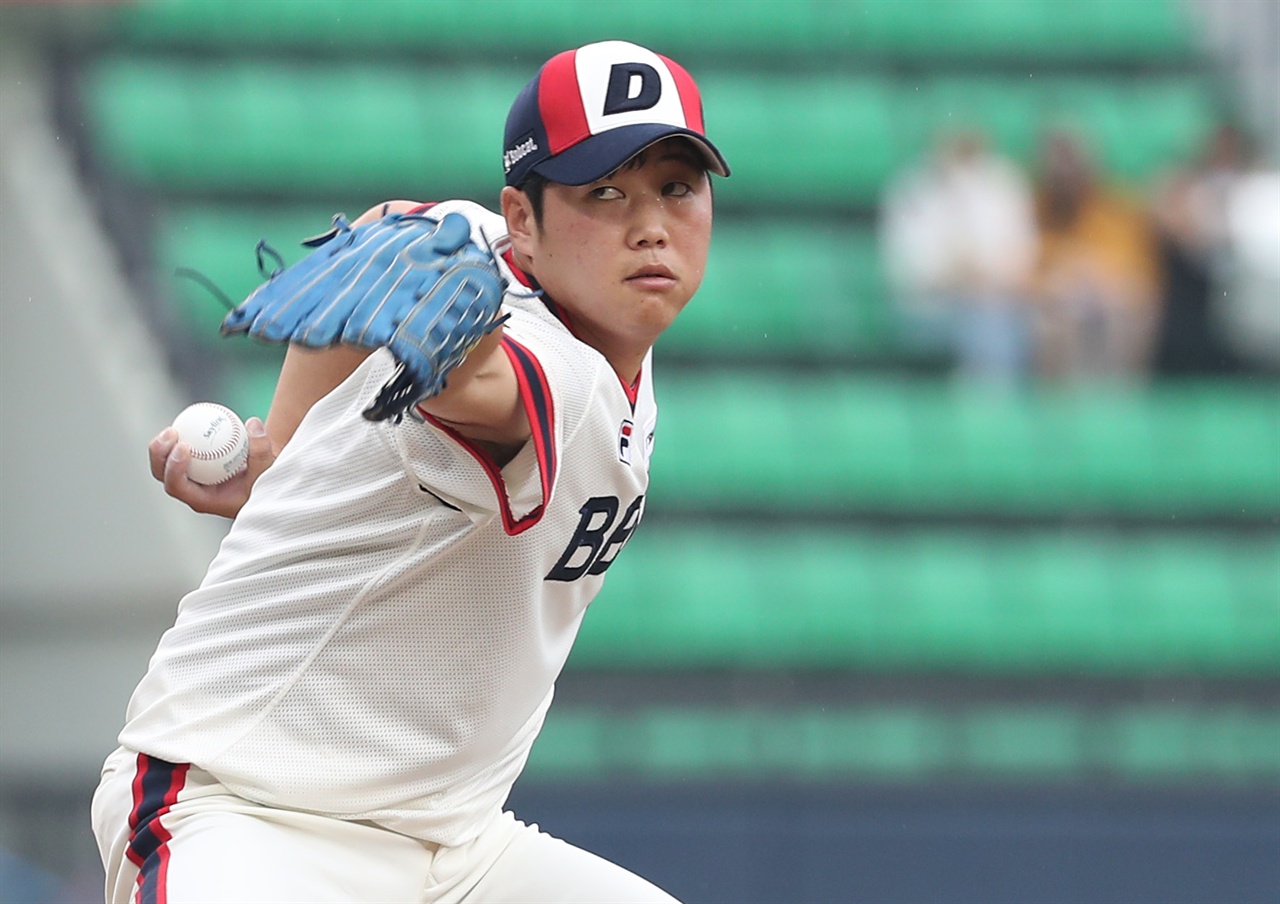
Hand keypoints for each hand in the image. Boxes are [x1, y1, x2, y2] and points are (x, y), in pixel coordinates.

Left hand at [149, 416, 275, 517]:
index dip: (173, 468)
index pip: (177, 487)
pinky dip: (180, 438)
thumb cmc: (265, 483)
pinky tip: (186, 421)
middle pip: (163, 475)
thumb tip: (252, 424)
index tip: (185, 446)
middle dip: (159, 454)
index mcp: (203, 500)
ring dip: (163, 446)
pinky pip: (178, 451)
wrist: (265, 482)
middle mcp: (192, 491)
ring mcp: (191, 479)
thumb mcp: (268, 471)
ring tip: (173, 427)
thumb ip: (262, 451)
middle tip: (172, 433)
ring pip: (165, 463)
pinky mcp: (194, 466)